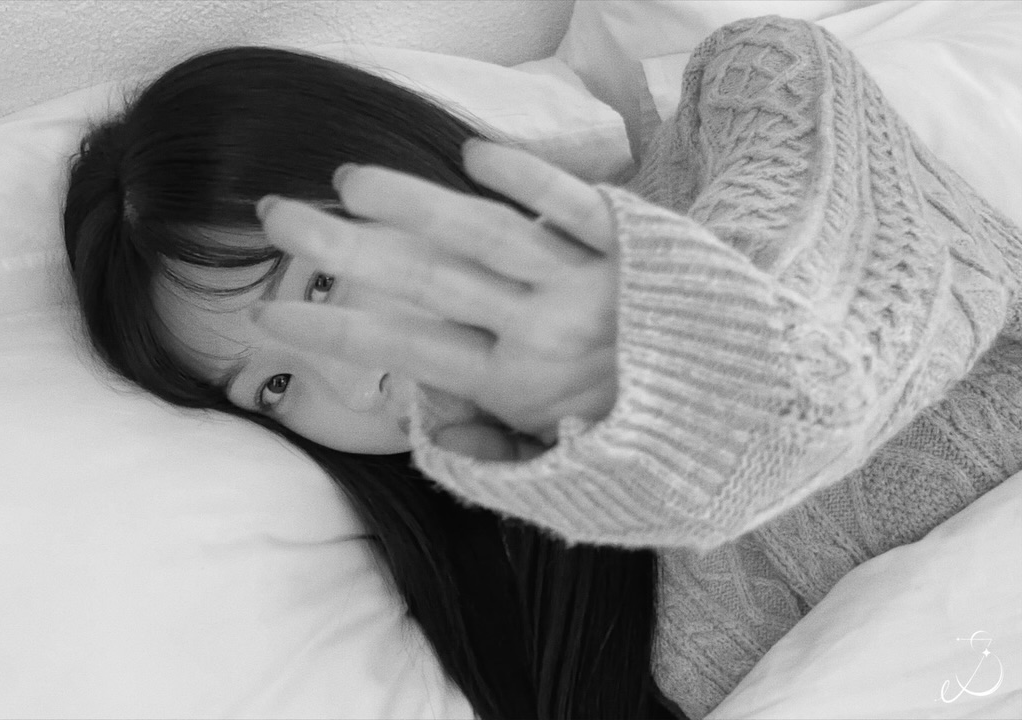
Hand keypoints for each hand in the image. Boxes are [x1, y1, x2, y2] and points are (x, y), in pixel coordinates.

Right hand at [255, 140, 618, 453]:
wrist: (755, 409)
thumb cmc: (649, 440)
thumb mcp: (560, 469)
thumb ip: (488, 453)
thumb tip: (424, 420)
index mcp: (516, 387)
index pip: (401, 351)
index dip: (328, 329)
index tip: (266, 311)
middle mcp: (541, 329)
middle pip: (426, 281)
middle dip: (343, 248)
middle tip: (277, 215)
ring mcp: (585, 281)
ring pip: (485, 234)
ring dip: (413, 203)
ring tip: (348, 181)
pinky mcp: (629, 244)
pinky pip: (574, 205)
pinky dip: (526, 177)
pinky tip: (475, 153)